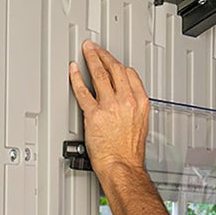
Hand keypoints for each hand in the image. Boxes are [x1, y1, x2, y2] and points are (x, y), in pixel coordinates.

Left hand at [69, 40, 149, 175]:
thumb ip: (134, 108)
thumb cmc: (130, 153)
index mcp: (140, 103)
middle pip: (115, 69)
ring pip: (100, 74)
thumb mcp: (142, 125)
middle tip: (96, 48)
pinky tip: (74, 70)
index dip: (118, 64)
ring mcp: (109, 106)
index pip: (130, 74)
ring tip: (86, 50)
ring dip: (92, 58)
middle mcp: (126, 101)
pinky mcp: (94, 114)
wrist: (122, 166)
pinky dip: (77, 77)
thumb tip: (125, 100)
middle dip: (104, 55)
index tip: (112, 60)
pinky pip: (83, 91)